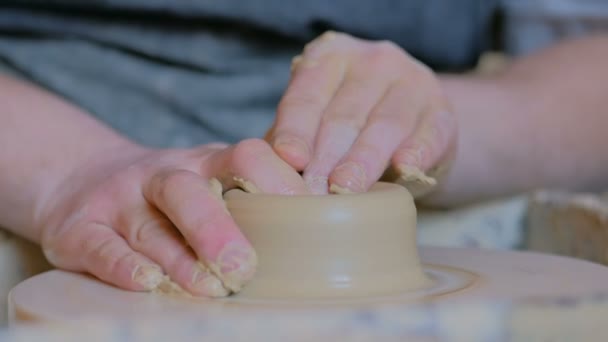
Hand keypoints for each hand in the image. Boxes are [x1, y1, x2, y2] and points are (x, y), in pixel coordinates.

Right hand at [37, 139, 306, 296]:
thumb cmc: (169, 194)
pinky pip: (102, 247)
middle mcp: (161, 176)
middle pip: (188, 191)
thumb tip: (320, 211)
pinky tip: (148, 283)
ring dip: (180, 260)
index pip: (245, 156)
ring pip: (149, 228)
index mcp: (205, 163)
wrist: (82, 181)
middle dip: (217, 228)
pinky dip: (124, 267)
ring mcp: (119, 200)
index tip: (305, 214)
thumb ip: (251, 190)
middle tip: (244, 266)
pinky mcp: (80, 229)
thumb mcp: (208, 178)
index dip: (276, 181)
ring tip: (209, 287)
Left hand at [266, 32, 456, 194]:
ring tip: (345, 189)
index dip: (295, 130)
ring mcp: (412, 82)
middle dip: (325, 157)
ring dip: (364, 159)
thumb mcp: (316, 123)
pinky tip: (405, 168)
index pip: (306, 96)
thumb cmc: (349, 128)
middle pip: (344, 114)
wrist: (411, 126)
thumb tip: (256, 179)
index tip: (289, 160)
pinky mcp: (442, 112)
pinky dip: (417, 151)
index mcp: (331, 58)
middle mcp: (373, 62)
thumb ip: (290, 144)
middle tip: (311, 192)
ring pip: (385, 124)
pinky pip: (429, 132)